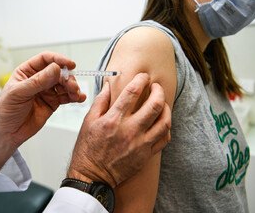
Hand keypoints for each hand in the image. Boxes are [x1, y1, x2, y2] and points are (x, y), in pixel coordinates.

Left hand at [0, 51, 85, 169]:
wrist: (6, 133)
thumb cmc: (5, 110)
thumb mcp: (19, 93)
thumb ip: (38, 81)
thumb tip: (55, 69)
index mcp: (27, 71)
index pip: (45, 59)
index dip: (59, 59)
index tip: (70, 64)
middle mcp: (38, 79)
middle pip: (58, 72)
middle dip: (68, 77)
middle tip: (72, 85)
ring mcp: (46, 91)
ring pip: (64, 84)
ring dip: (73, 87)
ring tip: (76, 94)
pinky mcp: (52, 103)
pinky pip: (66, 97)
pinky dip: (74, 97)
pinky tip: (79, 98)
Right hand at [67, 73, 170, 187]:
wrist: (92, 176)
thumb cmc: (88, 150)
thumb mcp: (88, 121)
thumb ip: (100, 101)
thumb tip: (108, 85)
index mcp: (113, 119)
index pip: (133, 92)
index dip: (141, 79)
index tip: (143, 77)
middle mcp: (129, 130)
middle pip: (155, 104)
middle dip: (158, 90)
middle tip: (155, 87)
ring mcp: (140, 143)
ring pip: (164, 121)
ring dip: (166, 108)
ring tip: (162, 103)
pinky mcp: (145, 155)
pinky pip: (164, 138)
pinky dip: (166, 127)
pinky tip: (161, 122)